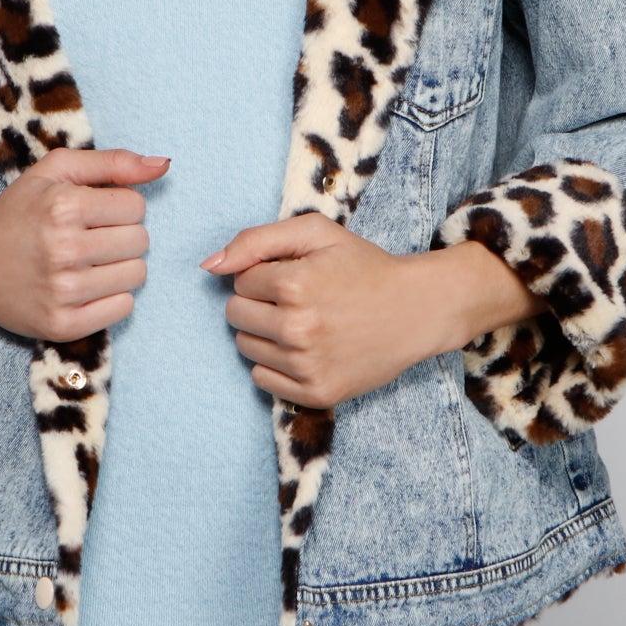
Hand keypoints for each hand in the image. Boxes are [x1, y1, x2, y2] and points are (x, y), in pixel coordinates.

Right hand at [0, 145, 165, 342]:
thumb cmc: (19, 212)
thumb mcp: (56, 171)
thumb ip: (112, 162)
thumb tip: (163, 165)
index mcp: (63, 206)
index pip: (136, 205)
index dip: (118, 207)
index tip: (92, 213)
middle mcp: (64, 249)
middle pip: (141, 241)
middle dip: (121, 235)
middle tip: (89, 238)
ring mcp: (63, 291)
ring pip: (137, 275)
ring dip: (119, 266)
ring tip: (88, 262)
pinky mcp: (62, 324)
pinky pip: (123, 308)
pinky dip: (112, 297)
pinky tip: (87, 287)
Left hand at [201, 214, 534, 409]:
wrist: (416, 311)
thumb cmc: (363, 266)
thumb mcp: (316, 232)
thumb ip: (255, 240)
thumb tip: (209, 266)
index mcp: (294, 285)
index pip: (239, 280)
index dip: (264, 274)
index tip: (296, 275)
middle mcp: (297, 328)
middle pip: (235, 314)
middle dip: (258, 303)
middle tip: (298, 299)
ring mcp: (307, 365)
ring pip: (245, 347)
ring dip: (265, 333)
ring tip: (304, 323)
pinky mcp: (317, 393)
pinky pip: (262, 380)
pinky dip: (276, 364)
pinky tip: (306, 349)